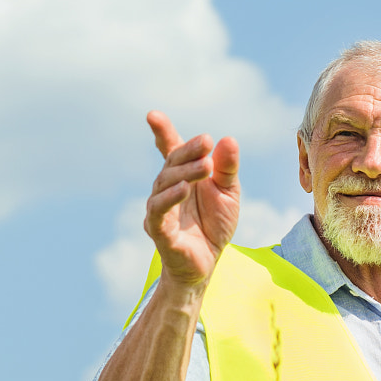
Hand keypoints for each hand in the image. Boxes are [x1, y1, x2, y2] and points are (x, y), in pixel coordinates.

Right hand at [142, 110, 240, 289]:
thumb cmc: (213, 226)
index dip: (162, 132)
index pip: (170, 150)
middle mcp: (166, 189)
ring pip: (164, 183)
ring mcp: (159, 209)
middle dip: (188, 150)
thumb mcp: (228, 194)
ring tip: (205, 166)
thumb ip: (227, 169)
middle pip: (171, 163)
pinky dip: (170, 198)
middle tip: (206, 142)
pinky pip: (159, 211)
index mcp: (182, 176)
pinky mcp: (159, 231)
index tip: (152, 115)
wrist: (207, 264)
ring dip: (185, 172)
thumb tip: (228, 140)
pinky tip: (184, 189)